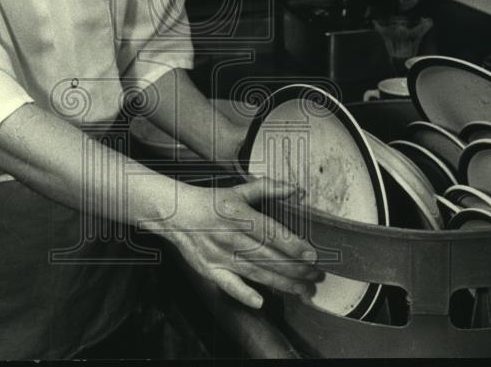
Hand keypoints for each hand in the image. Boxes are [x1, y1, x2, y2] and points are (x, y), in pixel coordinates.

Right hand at [149, 177, 321, 308]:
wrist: (174, 213)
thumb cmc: (210, 201)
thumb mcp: (238, 190)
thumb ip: (267, 188)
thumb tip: (296, 189)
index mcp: (238, 214)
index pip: (270, 232)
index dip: (292, 244)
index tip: (312, 255)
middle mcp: (229, 236)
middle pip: (267, 256)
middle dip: (295, 269)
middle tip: (316, 277)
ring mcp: (219, 255)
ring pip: (255, 272)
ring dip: (282, 284)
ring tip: (304, 290)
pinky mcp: (209, 270)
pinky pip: (228, 284)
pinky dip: (243, 294)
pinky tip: (261, 302)